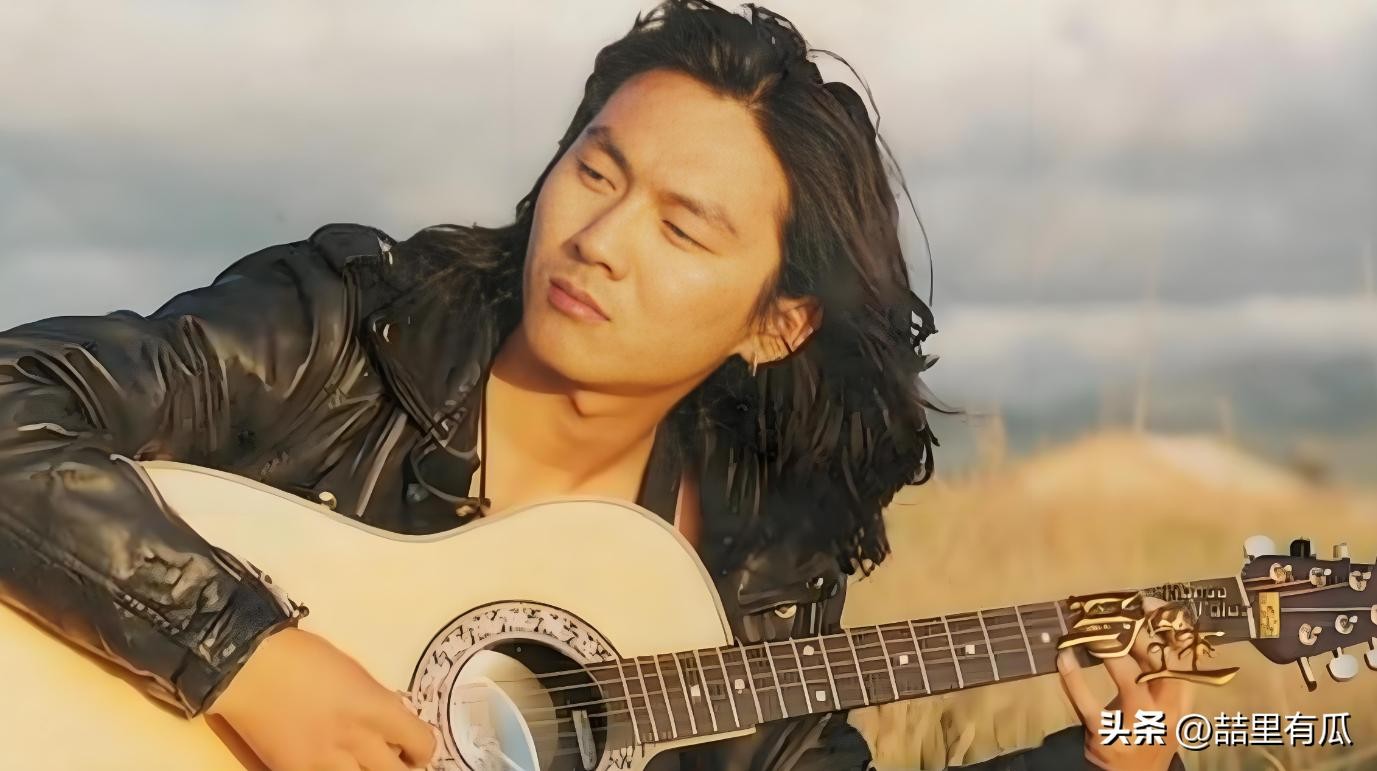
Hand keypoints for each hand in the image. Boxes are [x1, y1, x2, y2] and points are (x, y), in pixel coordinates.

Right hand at [208, 628, 437, 770]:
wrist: (249, 667)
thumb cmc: (303, 657)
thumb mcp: (354, 674)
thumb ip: (374, 702)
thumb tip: (387, 723)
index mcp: (378, 708)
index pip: (422, 744)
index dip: (422, 750)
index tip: (413, 749)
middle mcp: (359, 740)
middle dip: (399, 768)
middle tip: (391, 761)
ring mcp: (326, 763)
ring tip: (358, 763)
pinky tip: (329, 765)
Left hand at [1056, 597, 1194, 770]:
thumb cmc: (1149, 729)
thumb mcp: (1163, 703)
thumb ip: (1157, 670)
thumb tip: (1139, 620)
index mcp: (1180, 699)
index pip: (1181, 655)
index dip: (1166, 625)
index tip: (1147, 602)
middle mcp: (1165, 710)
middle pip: (1157, 662)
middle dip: (1134, 632)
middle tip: (1109, 613)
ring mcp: (1137, 724)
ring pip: (1127, 677)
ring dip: (1107, 648)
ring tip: (1087, 631)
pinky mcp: (1108, 735)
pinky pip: (1088, 702)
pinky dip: (1072, 677)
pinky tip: (1063, 659)